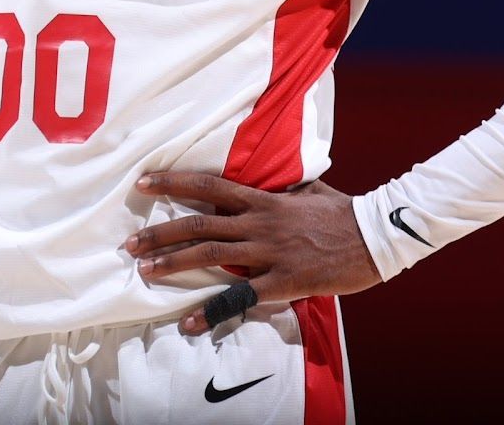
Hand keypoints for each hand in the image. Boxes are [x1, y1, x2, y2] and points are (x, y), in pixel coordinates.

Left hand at [124, 172, 381, 334]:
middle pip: (199, 224)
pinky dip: (210, 311)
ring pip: (210, 256)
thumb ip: (280, 188)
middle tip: (129, 241)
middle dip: (160, 232)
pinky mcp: (282, 281)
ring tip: (144, 270)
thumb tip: (269, 181)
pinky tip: (188, 322)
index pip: (207, 185)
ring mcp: (268, 252)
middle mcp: (258, 222)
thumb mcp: (307, 190)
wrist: (373, 236)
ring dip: (173, 263)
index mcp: (262, 198)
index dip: (173, 182)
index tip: (143, 181)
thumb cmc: (341, 211)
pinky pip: (239, 298)